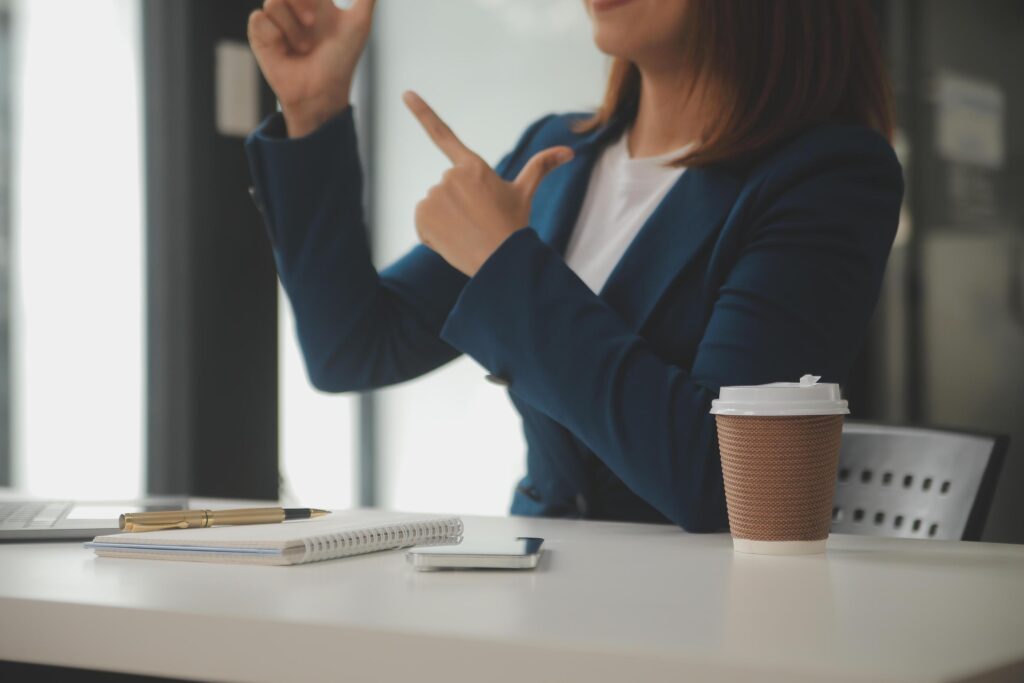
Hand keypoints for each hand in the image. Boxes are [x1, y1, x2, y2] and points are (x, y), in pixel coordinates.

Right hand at [247, 0, 375, 137]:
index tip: (317, 15)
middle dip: (302, 3)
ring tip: (305, 48)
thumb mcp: (359, 24)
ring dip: (293, 28)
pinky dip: (275, 34)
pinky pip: (259, 18)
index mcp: (315, 1)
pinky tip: (285, 50)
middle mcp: (294, 7)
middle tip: (313, 23)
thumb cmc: (340, 61)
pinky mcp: (260, 34)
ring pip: (273, 1)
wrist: (322, 91)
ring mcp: (275, 20)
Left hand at [403, 91, 573, 276]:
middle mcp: (450, 176)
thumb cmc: (513, 226)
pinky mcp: (422, 215)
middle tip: (476, 222)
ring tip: (466, 233)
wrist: (501, 260)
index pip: (443, 135)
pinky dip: (433, 235)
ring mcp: (434, 195)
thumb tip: (569, 152)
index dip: (423, 113)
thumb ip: (541, 167)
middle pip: (446, 188)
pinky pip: (422, 224)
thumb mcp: (525, 193)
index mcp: (473, 166)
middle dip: (457, 204)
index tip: (406, 94)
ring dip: (445, 220)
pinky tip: (452, 241)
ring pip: (434, 206)